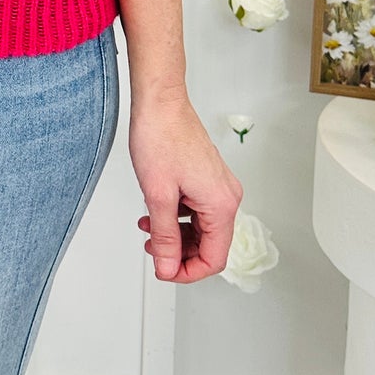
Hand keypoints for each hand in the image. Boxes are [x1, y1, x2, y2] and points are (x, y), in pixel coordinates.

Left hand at [128, 89, 241, 281]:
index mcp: (221, 204)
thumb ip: (165, 237)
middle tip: (153, 251)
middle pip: (209, 245)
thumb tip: (168, 267)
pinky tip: (154, 213)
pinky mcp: (206, 178)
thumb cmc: (161, 136)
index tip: (164, 271)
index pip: (215, 258)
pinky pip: (196, 210)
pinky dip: (176, 217)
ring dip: (175, 235)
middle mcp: (226, 196)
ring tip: (148, 230)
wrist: (160, 102)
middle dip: (179, 253)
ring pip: (200, 229)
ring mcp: (217, 186)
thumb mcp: (158, 195)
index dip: (188, 272)